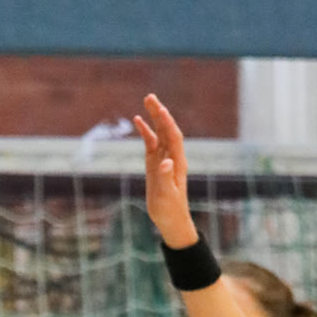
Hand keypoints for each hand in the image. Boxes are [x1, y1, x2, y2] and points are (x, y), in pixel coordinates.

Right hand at [132, 95, 197, 249]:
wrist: (171, 220)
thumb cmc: (170, 210)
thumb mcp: (167, 195)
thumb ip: (166, 177)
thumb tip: (166, 162)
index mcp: (177, 162)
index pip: (173, 137)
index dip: (167, 123)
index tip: (160, 110)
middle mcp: (172, 156)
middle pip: (166, 129)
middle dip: (159, 113)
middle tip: (150, 97)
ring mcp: (163, 159)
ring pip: (159, 133)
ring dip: (153, 118)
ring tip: (146, 102)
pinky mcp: (155, 165)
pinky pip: (150, 144)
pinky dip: (145, 132)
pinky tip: (138, 121)